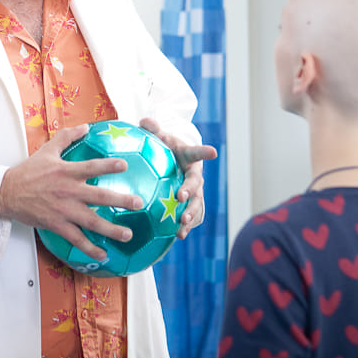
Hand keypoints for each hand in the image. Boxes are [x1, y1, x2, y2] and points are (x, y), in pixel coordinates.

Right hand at [0, 125, 143, 260]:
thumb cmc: (29, 171)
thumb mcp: (47, 150)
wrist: (8, 193)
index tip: (125, 166)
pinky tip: (103, 254)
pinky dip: (89, 248)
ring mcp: (63, 210)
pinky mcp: (57, 225)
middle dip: (120, 200)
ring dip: (111, 229)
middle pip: (99, 197)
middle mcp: (68, 191)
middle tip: (139, 203)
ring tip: (127, 234)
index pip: (92, 167)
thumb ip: (67, 137)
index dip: (108, 166)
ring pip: (91, 222)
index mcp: (67, 171)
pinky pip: (76, 239)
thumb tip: (86, 127)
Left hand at [140, 117, 216, 239]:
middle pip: (197, 186)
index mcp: (189, 158)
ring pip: (196, 205)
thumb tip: (143, 120)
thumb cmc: (168, 148)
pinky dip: (186, 226)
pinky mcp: (190, 204)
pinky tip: (178, 237)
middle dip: (191, 193)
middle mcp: (196, 176)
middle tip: (182, 198)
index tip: (213, 152)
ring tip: (181, 229)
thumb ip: (153, 129)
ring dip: (190, 216)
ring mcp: (195, 192)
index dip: (204, 152)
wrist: (176, 162)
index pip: (197, 153)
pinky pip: (191, 217)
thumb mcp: (161, 137)